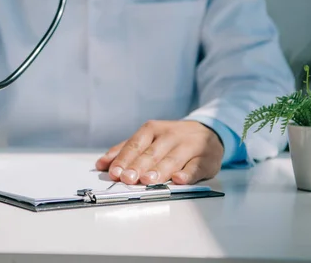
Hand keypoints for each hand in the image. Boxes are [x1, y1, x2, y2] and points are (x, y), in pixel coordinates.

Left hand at [95, 120, 223, 184]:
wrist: (208, 131)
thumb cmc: (171, 139)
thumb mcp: (148, 139)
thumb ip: (125, 150)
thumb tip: (101, 164)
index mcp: (153, 129)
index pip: (135, 145)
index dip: (124, 159)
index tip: (114, 173)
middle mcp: (171, 135)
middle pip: (152, 152)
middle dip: (138, 166)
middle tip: (127, 179)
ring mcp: (190, 145)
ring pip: (172, 159)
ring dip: (159, 170)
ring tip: (147, 180)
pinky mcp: (206, 158)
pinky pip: (196, 166)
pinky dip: (188, 173)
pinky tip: (178, 180)